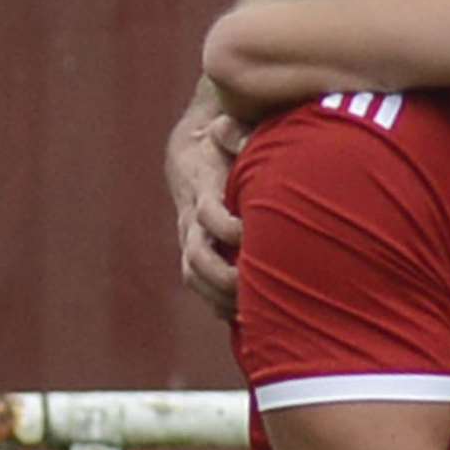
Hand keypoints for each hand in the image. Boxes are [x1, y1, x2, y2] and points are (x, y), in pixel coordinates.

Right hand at [166, 85, 247, 319]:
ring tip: (253, 312)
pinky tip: (248, 317)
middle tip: (257, 288)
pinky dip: (220, 303)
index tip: (254, 236)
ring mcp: (192, 239)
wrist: (193, 151)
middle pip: (197, 258)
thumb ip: (238, 134)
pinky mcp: (197, 252)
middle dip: (224, 277)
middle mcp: (192, 219)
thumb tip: (241, 133)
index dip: (228, 228)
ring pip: (195, 276)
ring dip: (221, 296)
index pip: (208, 215)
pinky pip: (201, 285)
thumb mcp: (232, 132)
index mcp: (203, 189)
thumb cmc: (226, 140)